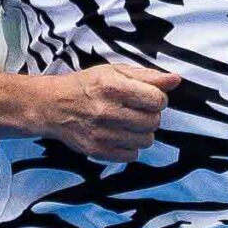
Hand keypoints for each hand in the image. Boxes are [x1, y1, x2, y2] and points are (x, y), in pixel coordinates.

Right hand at [39, 62, 182, 161]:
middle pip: (153, 121)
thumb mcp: (114, 71)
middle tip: (135, 111)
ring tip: (127, 124)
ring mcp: (101, 134)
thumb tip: (175, 80)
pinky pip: (131, 156)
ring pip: (145, 141)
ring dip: (141, 133)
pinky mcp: (97, 150)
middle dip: (150, 115)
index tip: (147, 98)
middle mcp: (107, 111)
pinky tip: (119, 136)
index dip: (157, 99)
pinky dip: (130, 147)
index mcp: (113, 87)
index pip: (157, 100)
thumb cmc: (84, 86)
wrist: (52, 106)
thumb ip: (147, 76)